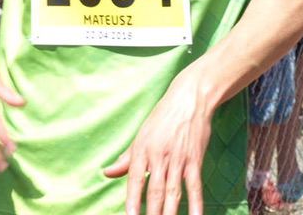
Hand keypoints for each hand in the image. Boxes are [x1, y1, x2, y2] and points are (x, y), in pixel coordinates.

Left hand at [104, 61, 211, 214]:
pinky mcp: (195, 160)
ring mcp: (178, 159)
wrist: (189, 99)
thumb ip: (126, 158)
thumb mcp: (141, 135)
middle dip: (151, 213)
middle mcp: (159, 156)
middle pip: (154, 191)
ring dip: (169, 213)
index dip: (132, 201)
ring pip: (173, 192)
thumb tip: (107, 173)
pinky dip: (195, 204)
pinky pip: (195, 186)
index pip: (134, 180)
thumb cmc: (162, 117)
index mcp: (142, 149)